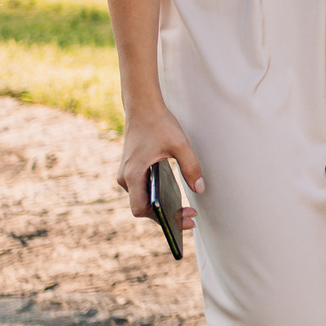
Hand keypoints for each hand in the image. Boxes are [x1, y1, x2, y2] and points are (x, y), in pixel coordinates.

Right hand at [119, 104, 201, 226]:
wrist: (142, 107)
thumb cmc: (159, 124)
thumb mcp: (180, 144)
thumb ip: (191, 167)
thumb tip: (199, 189)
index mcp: (133, 174)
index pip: (141, 208)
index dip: (161, 218)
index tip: (184, 218)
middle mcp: (125, 178)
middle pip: (142, 208)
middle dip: (166, 216)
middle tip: (191, 217)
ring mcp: (127, 175)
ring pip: (142, 200)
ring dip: (161, 207)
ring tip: (186, 211)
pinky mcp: (132, 171)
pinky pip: (143, 190)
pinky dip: (157, 198)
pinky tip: (175, 199)